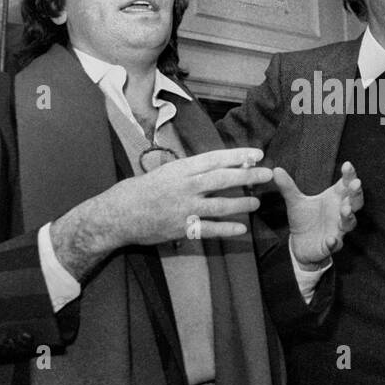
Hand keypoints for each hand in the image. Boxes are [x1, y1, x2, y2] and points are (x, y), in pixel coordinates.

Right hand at [51, 148, 271, 279]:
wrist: (118, 215)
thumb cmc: (142, 190)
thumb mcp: (165, 172)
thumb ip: (190, 170)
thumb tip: (220, 165)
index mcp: (180, 169)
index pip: (214, 159)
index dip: (237, 156)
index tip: (256, 154)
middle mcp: (184, 187)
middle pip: (221, 180)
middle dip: (247, 176)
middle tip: (267, 174)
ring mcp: (183, 209)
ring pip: (219, 205)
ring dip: (241, 203)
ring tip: (257, 201)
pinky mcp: (181, 229)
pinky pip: (209, 230)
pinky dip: (226, 230)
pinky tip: (242, 229)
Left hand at [276, 162, 363, 267]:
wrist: (299, 244)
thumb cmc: (304, 219)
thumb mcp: (295, 202)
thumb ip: (288, 187)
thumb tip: (276, 170)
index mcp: (334, 198)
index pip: (346, 184)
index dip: (349, 175)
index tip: (347, 165)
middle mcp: (340, 212)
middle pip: (355, 202)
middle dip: (356, 193)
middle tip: (356, 184)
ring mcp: (338, 229)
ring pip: (349, 223)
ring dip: (349, 216)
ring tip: (345, 209)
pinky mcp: (330, 245)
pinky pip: (335, 244)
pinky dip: (333, 242)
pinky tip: (330, 239)